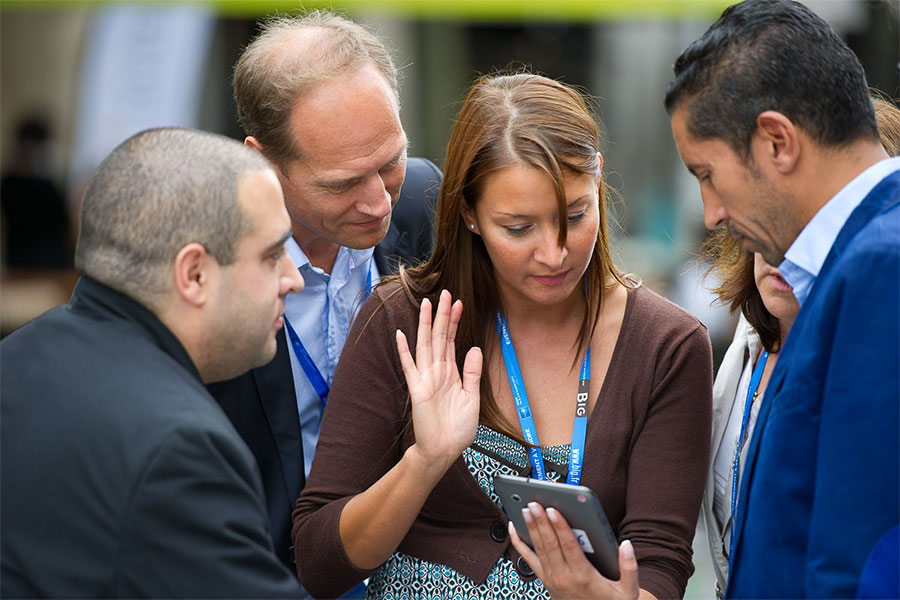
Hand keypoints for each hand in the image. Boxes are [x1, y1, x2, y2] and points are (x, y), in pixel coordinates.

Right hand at [396, 289, 482, 472]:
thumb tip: (474, 348)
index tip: (458, 302)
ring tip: (427, 303)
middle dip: (442, 315)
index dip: (454, 321)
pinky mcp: (417, 389)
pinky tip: (401, 334)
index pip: (451, 340)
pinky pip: (409, 366)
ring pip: (425, 345)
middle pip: (438, 337)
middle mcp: (437, 372)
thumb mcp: (472, 398)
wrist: (444, 450)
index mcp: (450, 373)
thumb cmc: (457, 428)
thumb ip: (472, 373)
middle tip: (445, 292)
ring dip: (425, 324)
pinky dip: (404, 350)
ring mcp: (426, 379)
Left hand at [509, 502, 639, 599]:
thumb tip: (627, 545)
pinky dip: (519, 543)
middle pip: (549, 544)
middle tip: (534, 503)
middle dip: (541, 521)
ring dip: (531, 527)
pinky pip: (527, 559)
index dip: (560, 527)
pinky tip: (514, 528)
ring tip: (525, 508)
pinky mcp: (544, 579)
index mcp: (583, 576)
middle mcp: (564, 577)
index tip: (554, 510)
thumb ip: (629, 568)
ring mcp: (551, 578)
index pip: (569, 546)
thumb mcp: (628, 591)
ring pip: (538, 548)